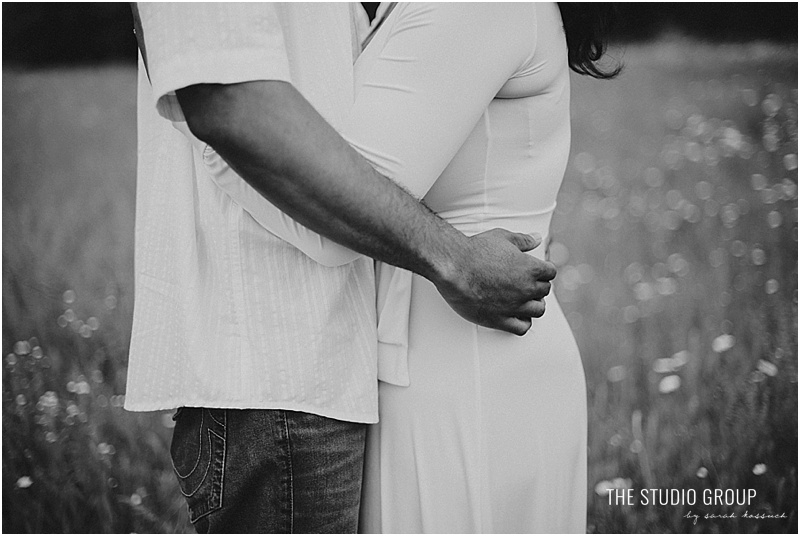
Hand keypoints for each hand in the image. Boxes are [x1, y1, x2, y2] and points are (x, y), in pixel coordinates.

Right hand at [432, 228, 555, 335]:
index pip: (550, 273)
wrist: (453, 267)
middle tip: (526, 284)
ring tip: (523, 300)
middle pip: (544, 291)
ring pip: (537, 310)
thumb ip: (523, 240)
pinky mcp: (500, 319)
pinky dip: (522, 322)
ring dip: (533, 305)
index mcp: (530, 268)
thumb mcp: (502, 238)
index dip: (544, 270)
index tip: (537, 271)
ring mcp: (514, 306)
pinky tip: (516, 316)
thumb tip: (536, 238)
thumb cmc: (475, 251)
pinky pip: (521, 328)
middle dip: (537, 286)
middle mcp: (526, 289)